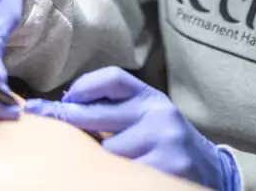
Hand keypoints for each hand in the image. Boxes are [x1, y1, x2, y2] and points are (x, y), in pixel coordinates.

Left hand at [24, 67, 239, 190]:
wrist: (211, 169)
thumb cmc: (165, 142)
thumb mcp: (147, 117)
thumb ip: (116, 110)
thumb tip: (67, 107)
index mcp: (151, 98)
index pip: (113, 79)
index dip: (83, 86)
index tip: (63, 99)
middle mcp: (159, 114)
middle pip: (98, 115)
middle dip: (70, 122)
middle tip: (44, 121)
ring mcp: (166, 141)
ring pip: (108, 152)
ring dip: (99, 160)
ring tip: (102, 163)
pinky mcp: (169, 168)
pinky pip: (124, 173)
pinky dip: (115, 176)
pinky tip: (117, 176)